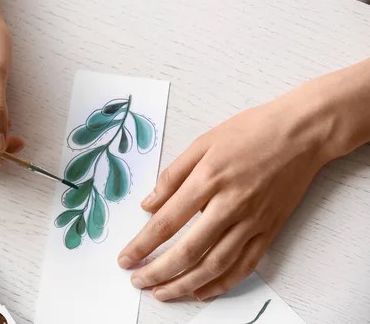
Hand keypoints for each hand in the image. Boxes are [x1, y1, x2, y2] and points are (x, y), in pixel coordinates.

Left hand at [118, 85, 335, 300]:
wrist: (301, 134)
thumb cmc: (251, 132)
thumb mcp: (203, 143)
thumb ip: (173, 176)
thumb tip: (148, 204)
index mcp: (207, 180)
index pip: (166, 222)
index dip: (142, 245)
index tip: (125, 259)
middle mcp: (229, 205)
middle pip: (188, 250)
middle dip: (158, 271)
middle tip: (138, 281)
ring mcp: (252, 222)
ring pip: (214, 265)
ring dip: (185, 284)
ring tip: (163, 293)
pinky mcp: (269, 231)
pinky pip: (244, 266)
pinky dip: (222, 284)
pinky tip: (202, 292)